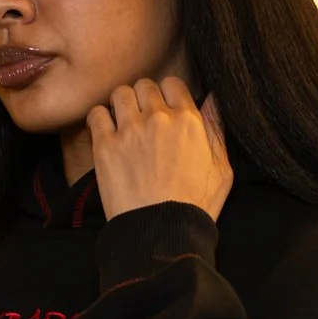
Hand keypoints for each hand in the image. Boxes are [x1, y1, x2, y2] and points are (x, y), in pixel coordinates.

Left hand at [87, 77, 233, 222]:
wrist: (161, 235)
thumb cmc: (195, 207)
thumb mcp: (221, 169)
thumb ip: (217, 130)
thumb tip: (212, 99)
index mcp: (188, 121)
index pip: (172, 83)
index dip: (167, 94)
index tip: (163, 110)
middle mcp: (158, 119)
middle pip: (144, 85)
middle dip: (143, 99)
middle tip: (142, 119)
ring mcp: (130, 131)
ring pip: (120, 94)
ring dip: (121, 105)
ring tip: (123, 125)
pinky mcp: (106, 147)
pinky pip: (96, 114)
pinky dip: (99, 120)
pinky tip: (106, 134)